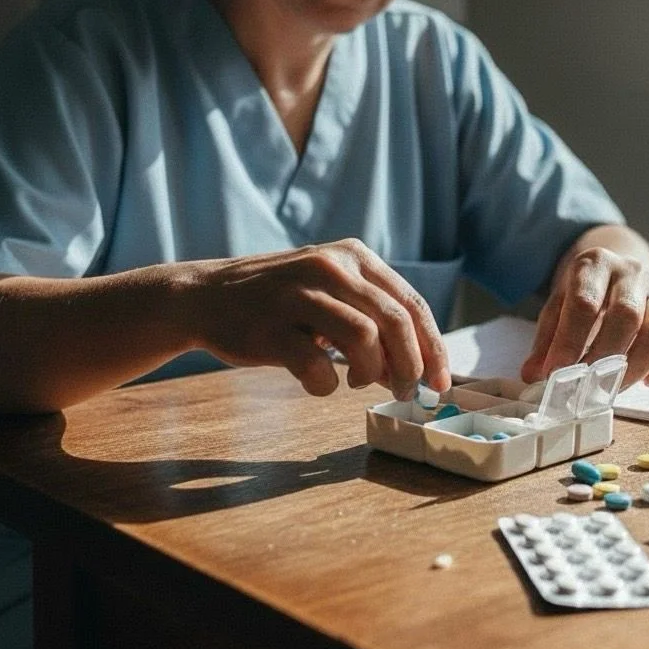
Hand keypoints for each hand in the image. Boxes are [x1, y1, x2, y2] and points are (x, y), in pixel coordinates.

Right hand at [182, 239, 449, 399]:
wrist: (207, 296)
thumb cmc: (281, 302)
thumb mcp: (331, 294)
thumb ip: (373, 322)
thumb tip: (418, 370)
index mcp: (354, 256)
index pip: (411, 303)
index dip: (434, 348)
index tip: (441, 383)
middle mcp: (331, 266)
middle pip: (395, 321)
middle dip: (411, 366)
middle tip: (406, 392)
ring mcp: (299, 294)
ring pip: (364, 339)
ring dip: (371, 372)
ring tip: (357, 381)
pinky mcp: (269, 327)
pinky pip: (316, 365)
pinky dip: (326, 385)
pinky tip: (319, 382)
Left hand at [520, 246, 648, 388]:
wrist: (617, 268)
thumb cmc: (583, 292)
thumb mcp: (557, 306)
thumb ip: (547, 340)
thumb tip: (533, 376)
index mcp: (595, 263)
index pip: (584, 303)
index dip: (570, 341)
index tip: (556, 373)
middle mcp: (631, 272)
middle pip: (626, 315)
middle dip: (605, 357)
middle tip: (587, 387)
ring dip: (636, 366)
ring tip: (613, 387)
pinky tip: (648, 381)